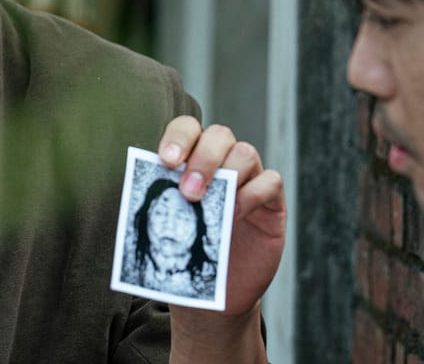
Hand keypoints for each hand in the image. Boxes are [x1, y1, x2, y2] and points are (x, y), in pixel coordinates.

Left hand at [158, 116, 285, 362]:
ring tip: (210, 205)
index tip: (166, 161)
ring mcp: (250, 178)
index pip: (188, 129)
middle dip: (204, 158)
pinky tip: (235, 214)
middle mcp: (223, 161)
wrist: (216, 294)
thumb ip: (166, 204)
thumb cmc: (189, 254)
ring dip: (227, 174)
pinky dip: (252, 193)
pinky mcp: (272, 201)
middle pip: (220, 135)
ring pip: (245, 152)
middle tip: (188, 192)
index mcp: (193, 159)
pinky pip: (270, 181)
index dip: (179, 137)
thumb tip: (150, 190)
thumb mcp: (171, 229)